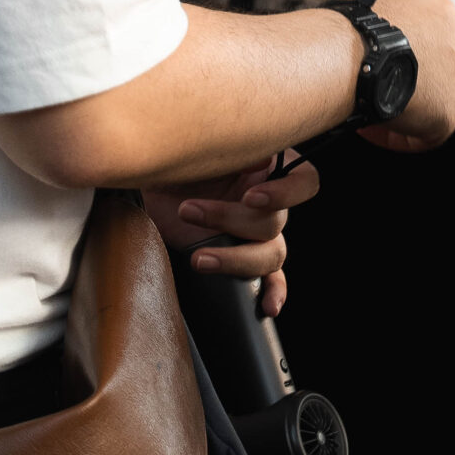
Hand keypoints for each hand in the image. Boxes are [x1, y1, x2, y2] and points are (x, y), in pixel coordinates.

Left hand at [144, 153, 322, 318]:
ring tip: (198, 258)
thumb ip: (233, 149)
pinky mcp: (241, 257)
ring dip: (235, 258)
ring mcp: (256, 234)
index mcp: (267, 168)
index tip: (250, 197)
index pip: (303, 180)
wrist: (150, 185)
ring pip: (272, 254)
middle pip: (276, 222)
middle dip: (231, 220)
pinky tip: (267, 306)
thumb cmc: (179, 161)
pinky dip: (273, 292)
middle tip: (188, 211)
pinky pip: (270, 278)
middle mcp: (268, 202)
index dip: (286, 193)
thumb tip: (262, 159)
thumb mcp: (200, 148)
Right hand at [365, 0, 454, 151]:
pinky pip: (427, 133)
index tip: (390, 66)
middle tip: (385, 88)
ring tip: (376, 109)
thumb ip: (392, 25)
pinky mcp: (451, 112)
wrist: (361, 53)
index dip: (408, 57)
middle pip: (441, 69)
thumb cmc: (360, 31)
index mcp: (442, 14)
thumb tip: (373, 38)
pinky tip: (377, 127)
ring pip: (437, 101)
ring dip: (410, 109)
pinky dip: (401, 136)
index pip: (433, 39)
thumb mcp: (382, 10)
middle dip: (415, 82)